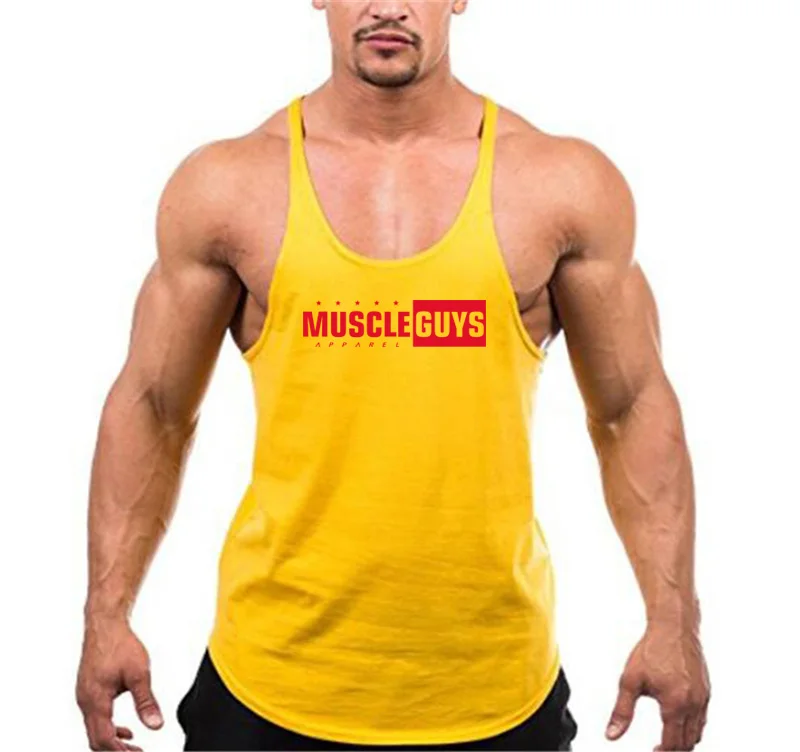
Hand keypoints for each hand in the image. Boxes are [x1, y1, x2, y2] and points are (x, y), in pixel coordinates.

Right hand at [76, 618, 163, 750]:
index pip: (104, 739)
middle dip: (115, 750)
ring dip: (112, 741)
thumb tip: (156, 725)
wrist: (105, 624)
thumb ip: (146, 702)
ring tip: (132, 745)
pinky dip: (109, 728)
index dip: (120, 751)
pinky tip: (125, 728)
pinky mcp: (88, 690)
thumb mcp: (139, 674)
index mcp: (95, 700)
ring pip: (94, 729)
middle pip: (95, 739)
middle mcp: (85, 701)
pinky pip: (95, 718)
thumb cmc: (120, 644)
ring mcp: (84, 696)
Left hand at [606, 624, 709, 750]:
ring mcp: (703, 698)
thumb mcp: (630, 681)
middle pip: (688, 742)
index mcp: (675, 705)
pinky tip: (677, 720)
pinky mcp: (706, 690)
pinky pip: (702, 718)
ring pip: (698, 732)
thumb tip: (611, 734)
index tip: (652, 751)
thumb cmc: (651, 650)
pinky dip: (692, 726)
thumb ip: (622, 711)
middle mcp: (694, 704)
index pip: (672, 744)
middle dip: (673, 749)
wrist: (673, 627)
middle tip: (657, 748)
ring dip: (684, 740)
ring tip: (667, 739)